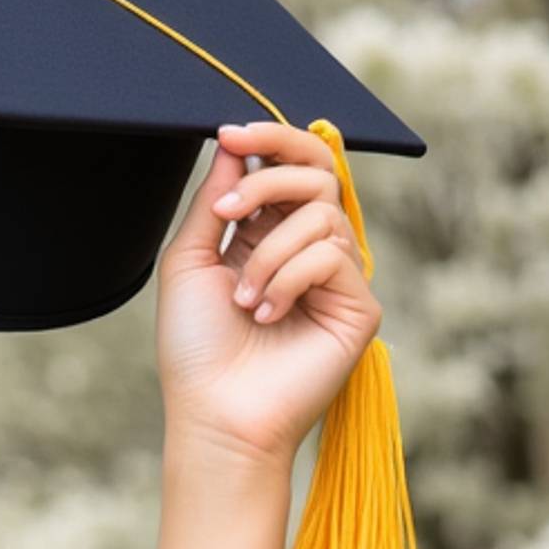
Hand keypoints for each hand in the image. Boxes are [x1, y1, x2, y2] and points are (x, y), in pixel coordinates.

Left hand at [154, 117, 383, 469]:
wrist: (214, 414)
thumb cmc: (196, 349)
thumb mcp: (189, 262)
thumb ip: (215, 201)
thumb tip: (234, 145)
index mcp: (269, 235)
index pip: (290, 166)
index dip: (269, 140)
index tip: (229, 134)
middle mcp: (309, 250)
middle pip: (318, 171)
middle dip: (269, 178)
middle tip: (229, 214)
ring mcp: (338, 278)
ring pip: (322, 214)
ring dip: (269, 253)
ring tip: (242, 301)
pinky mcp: (359, 307)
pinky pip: (332, 255)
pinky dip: (289, 279)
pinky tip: (266, 316)